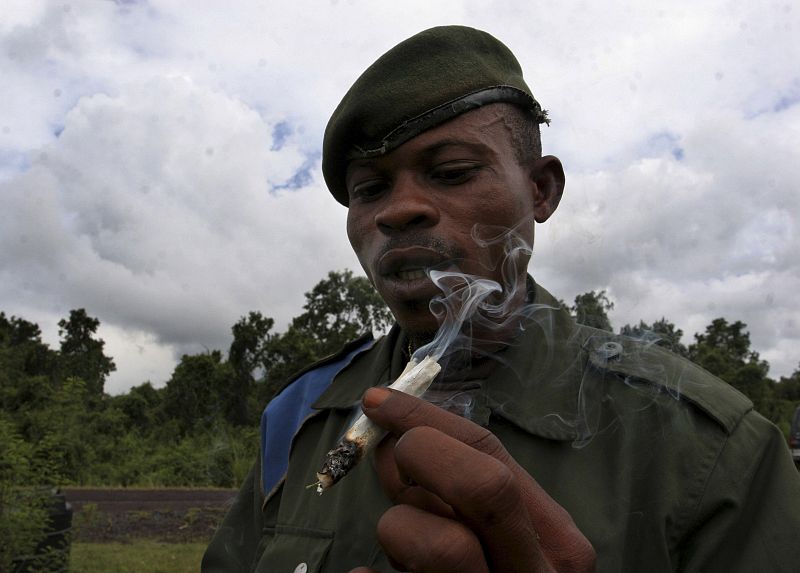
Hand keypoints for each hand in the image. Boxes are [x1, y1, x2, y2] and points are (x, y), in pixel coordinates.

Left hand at [349, 387, 594, 572]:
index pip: (492, 456)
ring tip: (402, 549)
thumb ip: (458, 491)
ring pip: (438, 544)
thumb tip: (396, 442)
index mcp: (556, 543)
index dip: (427, 419)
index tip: (377, 401)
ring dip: (399, 530)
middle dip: (424, 456)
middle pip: (484, 486)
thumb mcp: (499, 537)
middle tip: (393, 459)